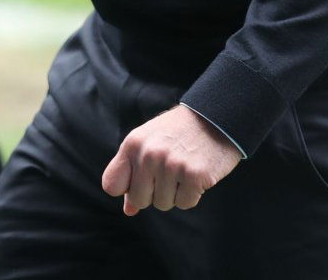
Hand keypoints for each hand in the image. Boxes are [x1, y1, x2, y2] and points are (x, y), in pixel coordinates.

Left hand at [101, 106, 241, 215]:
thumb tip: (128, 210)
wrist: (216, 116)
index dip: (127, 188)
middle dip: (154, 192)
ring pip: (163, 204)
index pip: (112, 185)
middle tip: (170, 170)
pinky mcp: (194, 175)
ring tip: (184, 167)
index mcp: (133, 144)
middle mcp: (149, 154)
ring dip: (175, 192)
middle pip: (140, 200)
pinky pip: (185, 203)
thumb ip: (134, 173)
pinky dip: (193, 193)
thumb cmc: (179, 133)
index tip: (142, 179)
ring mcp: (171, 165)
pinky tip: (197, 172)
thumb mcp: (150, 143)